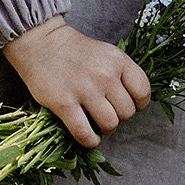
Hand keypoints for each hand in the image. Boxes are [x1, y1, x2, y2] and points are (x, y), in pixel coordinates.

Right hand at [2, 16, 150, 147]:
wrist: (41, 44)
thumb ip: (121, 74)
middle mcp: (104, 75)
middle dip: (119, 117)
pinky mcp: (64, 104)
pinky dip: (90, 140)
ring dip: (104, 129)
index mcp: (118, 60)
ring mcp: (84, 90)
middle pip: (127, 112)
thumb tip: (133, 104)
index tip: (126, 104)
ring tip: (95, 122)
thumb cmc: (75, 51)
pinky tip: (88, 136)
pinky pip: (85, 134)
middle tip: (106, 112)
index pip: (143, 92)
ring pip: (109, 125)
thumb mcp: (106, 53)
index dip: (138, 104)